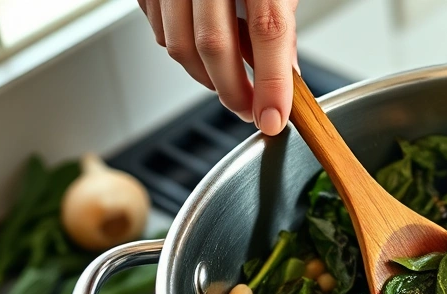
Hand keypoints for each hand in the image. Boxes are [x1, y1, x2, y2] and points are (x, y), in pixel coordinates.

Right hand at [137, 0, 298, 134]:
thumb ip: (281, 23)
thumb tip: (287, 75)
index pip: (268, 30)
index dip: (273, 82)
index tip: (274, 117)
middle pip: (214, 45)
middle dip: (234, 91)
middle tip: (252, 110)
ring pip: (178, 45)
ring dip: (206, 78)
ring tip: (231, 84)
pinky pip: (159, 30)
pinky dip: (183, 52)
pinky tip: (204, 52)